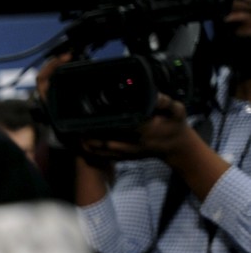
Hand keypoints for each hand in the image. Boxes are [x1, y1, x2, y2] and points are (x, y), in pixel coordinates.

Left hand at [80, 94, 194, 161]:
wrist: (176, 147)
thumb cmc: (176, 126)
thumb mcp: (177, 111)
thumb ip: (166, 102)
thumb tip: (155, 94)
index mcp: (144, 130)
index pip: (121, 125)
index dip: (106, 121)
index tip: (92, 116)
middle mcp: (134, 143)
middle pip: (106, 139)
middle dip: (91, 134)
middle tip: (76, 125)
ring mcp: (128, 152)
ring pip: (103, 150)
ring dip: (89, 143)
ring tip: (76, 134)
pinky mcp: (125, 157)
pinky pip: (106, 156)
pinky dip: (94, 151)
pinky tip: (84, 145)